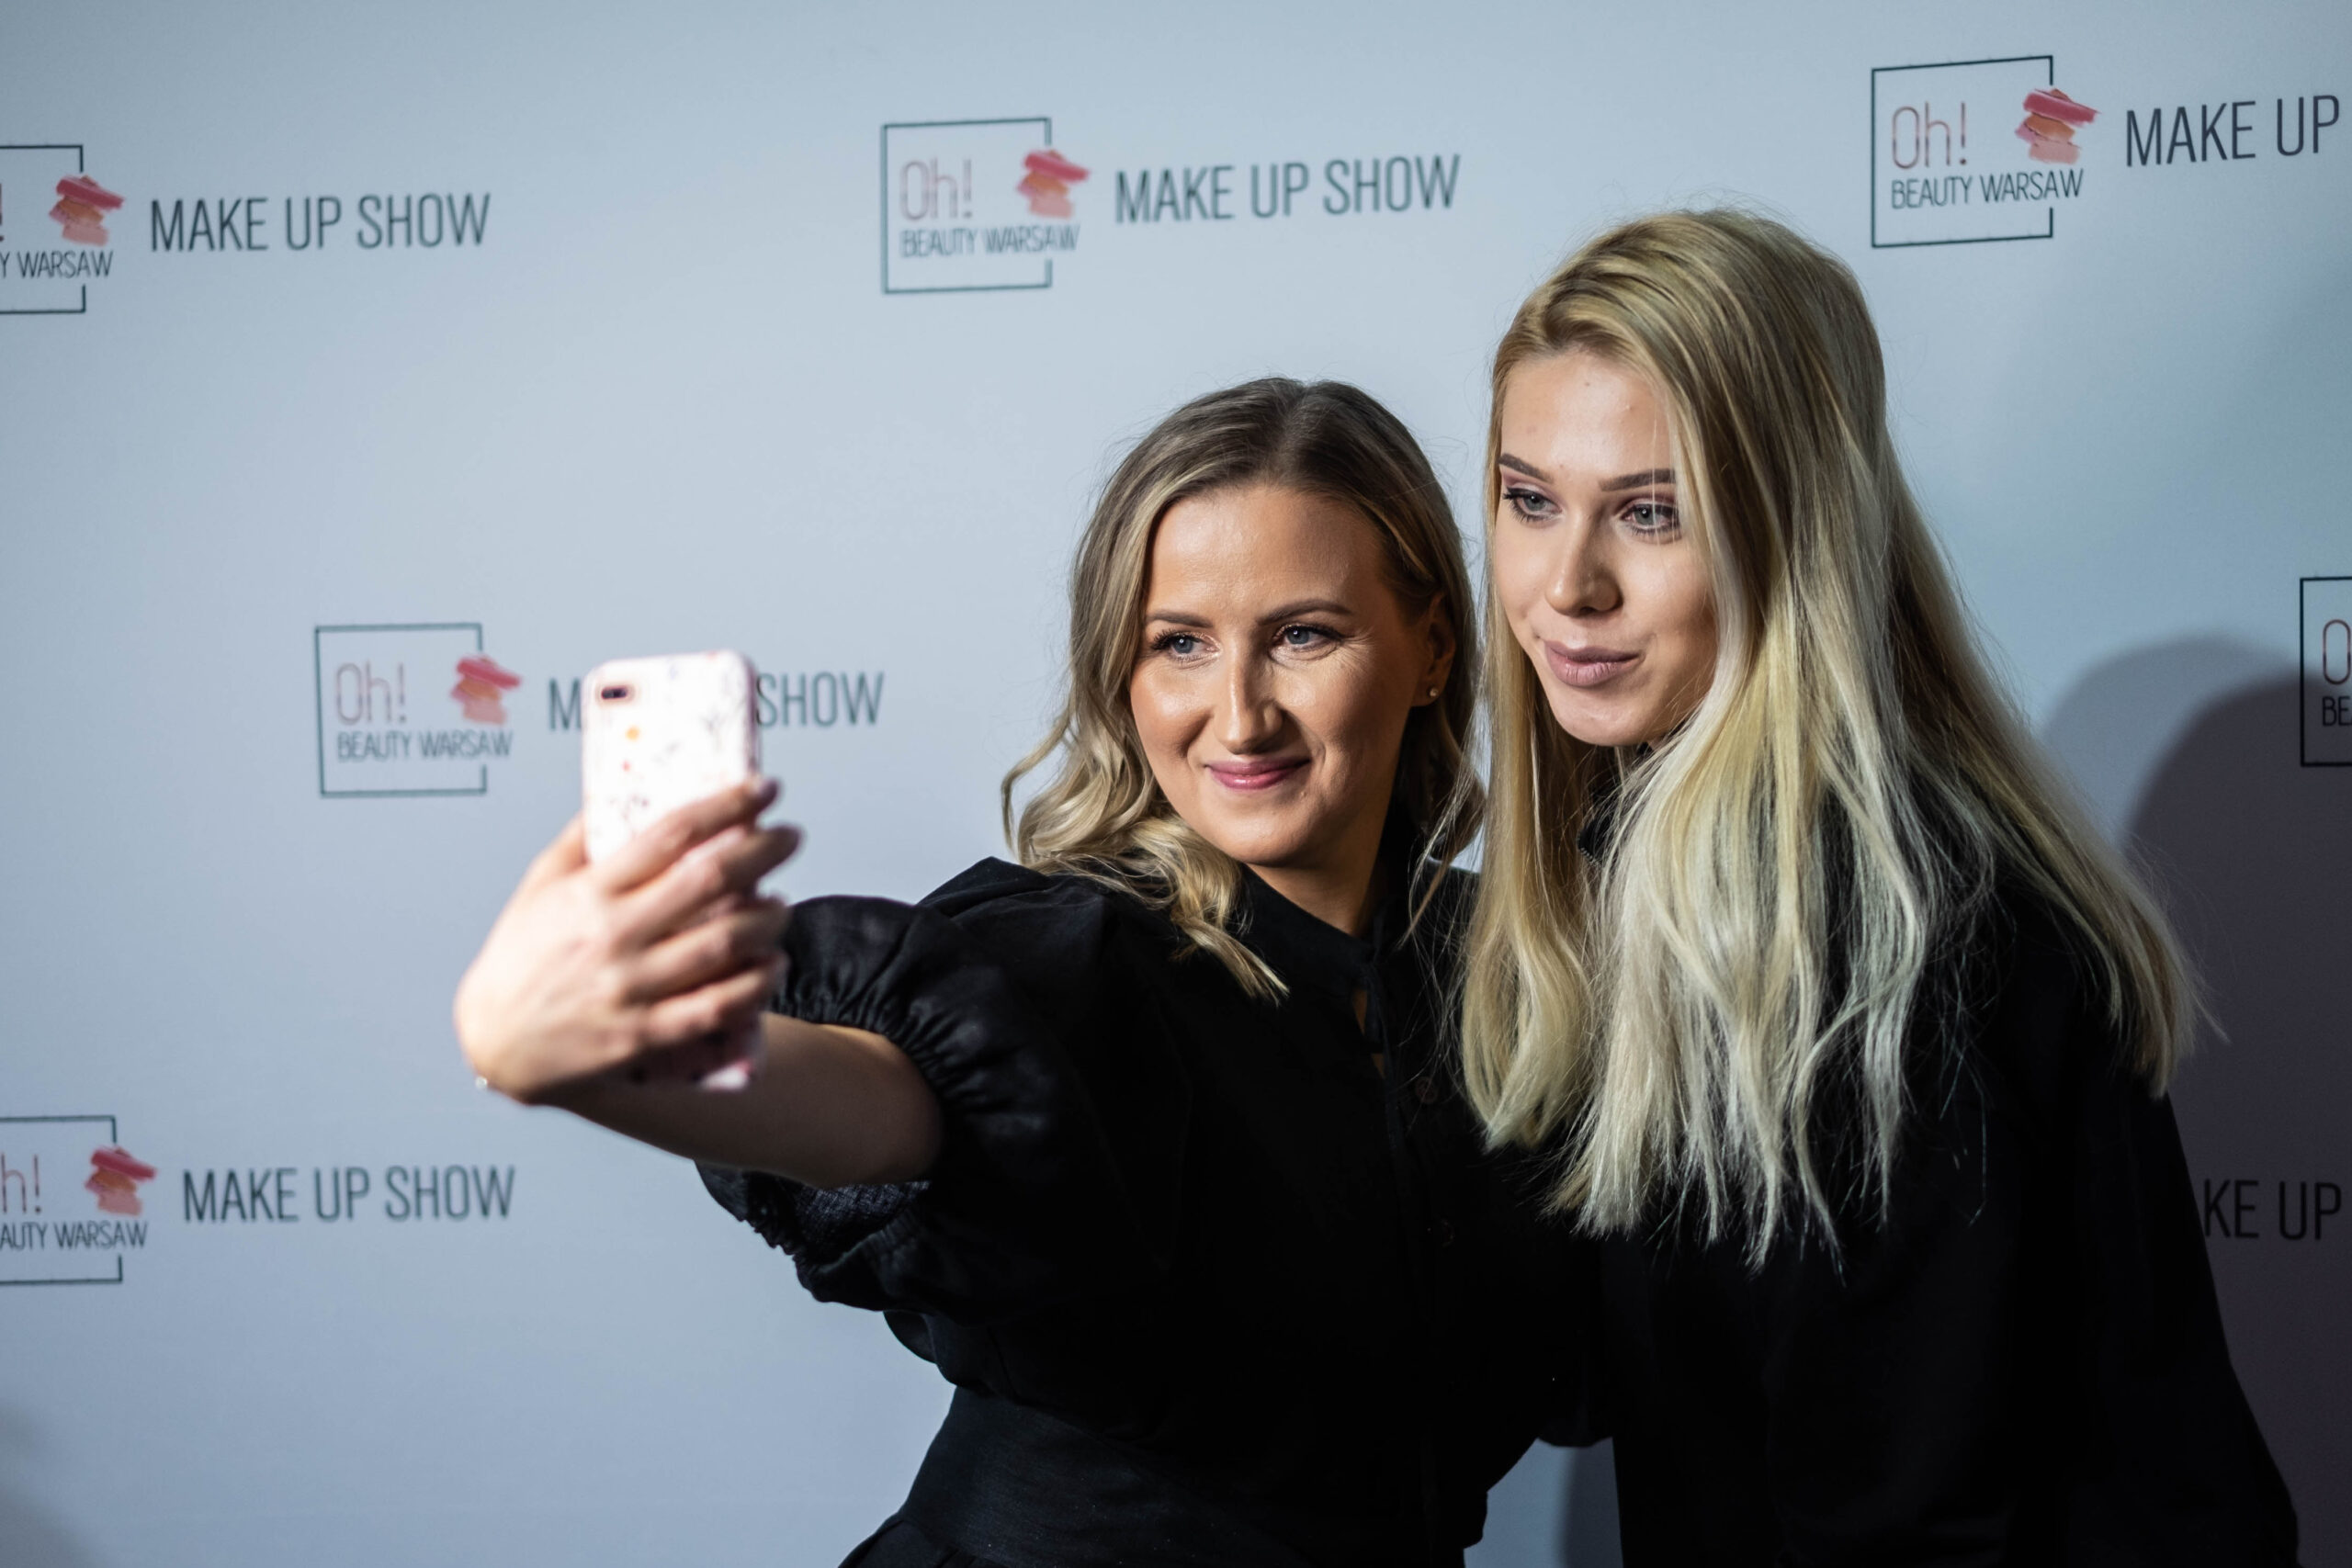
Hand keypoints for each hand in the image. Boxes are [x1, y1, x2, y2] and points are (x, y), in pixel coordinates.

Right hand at [454, 779, 800, 1103]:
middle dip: (763, 850)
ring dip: (767, 919)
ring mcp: (629, 987)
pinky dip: (755, 985)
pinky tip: (774, 965)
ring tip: (781, 905)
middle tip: (791, 836)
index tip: (762, 789)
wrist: (494, 1043)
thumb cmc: (521, 957)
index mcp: (590, 892)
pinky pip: (714, 1008)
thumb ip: (581, 840)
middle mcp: (613, 935)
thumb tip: (619, 789)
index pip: (670, 834)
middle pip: (708, 880)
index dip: (726, 805)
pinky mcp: (641, 1034)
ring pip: (721, 945)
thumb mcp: (539, 887)